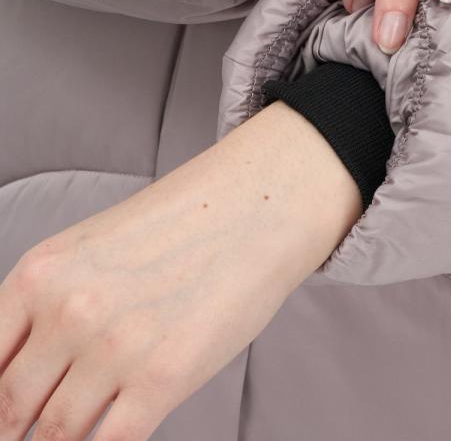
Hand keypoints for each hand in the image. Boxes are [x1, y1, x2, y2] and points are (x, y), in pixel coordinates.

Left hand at [0, 102, 361, 439]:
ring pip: (56, 433)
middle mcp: (68, 311)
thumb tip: (23, 373)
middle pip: (11, 407)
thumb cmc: (177, 227)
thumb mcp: (90, 251)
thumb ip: (47, 308)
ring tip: (79, 425)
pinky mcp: (163, 378)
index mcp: (40, 274)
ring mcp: (114, 347)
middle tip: (27, 432)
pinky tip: (114, 432)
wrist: (251, 207)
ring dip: (58, 439)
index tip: (4, 413)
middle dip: (16, 429)